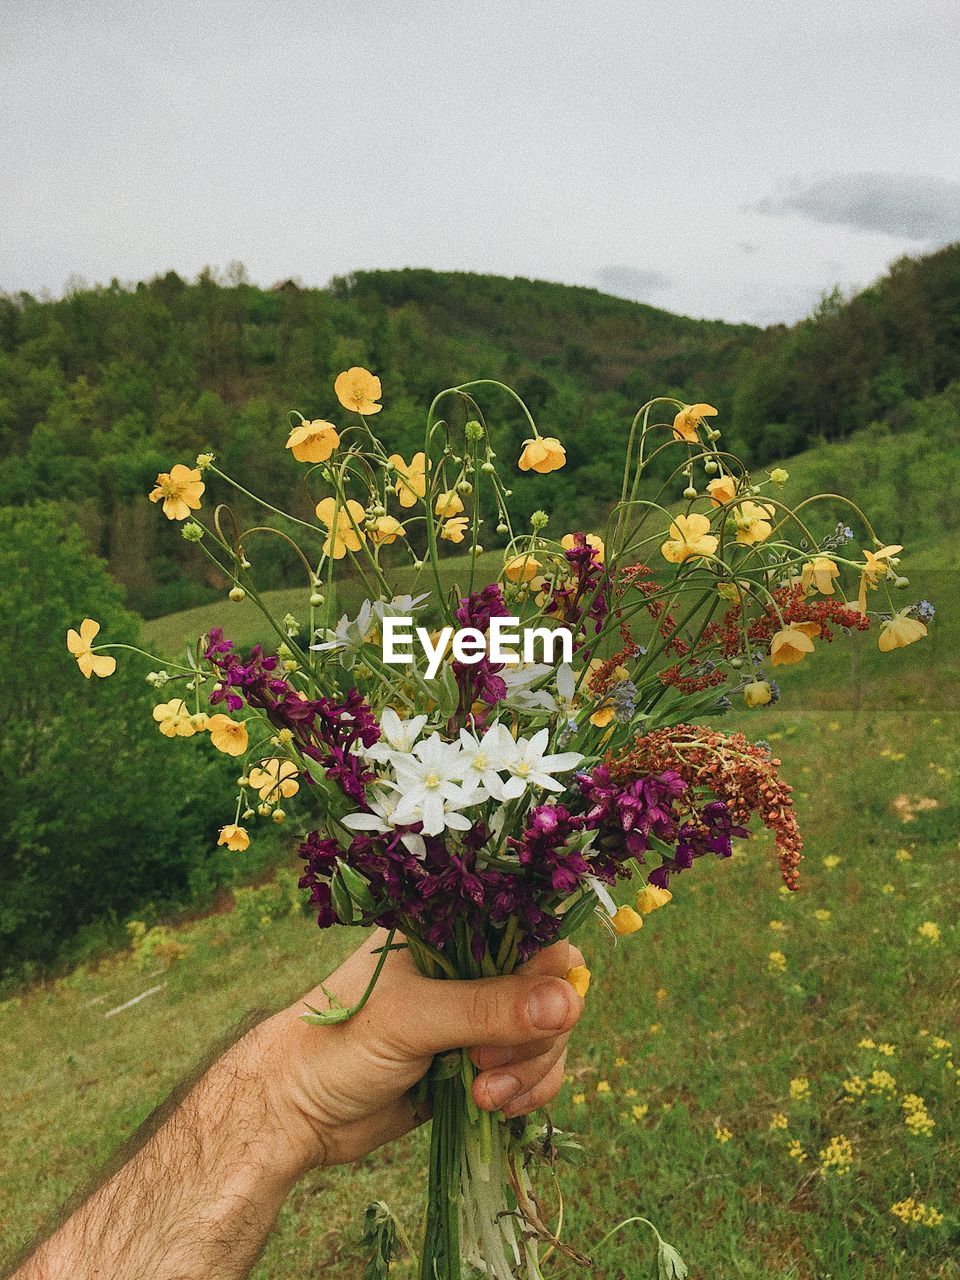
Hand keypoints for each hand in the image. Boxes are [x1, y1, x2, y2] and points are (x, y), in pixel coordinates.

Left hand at [260, 929, 584, 1169]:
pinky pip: (535, 1070)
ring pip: (549, 1033)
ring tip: (483, 1095)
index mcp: (453, 931)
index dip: (550, 971)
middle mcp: (473, 966)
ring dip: (531, 1069)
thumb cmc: (338, 1043)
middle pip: (551, 988)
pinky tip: (493, 1107)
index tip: (539, 1012)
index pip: (533, 931)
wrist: (296, 1112)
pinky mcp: (482, 1063)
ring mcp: (479, 1016)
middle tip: (486, 1063)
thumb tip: (571, 1001)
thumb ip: (489, 1007)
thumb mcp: (412, 1018)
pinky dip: (528, 1090)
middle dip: (536, 1034)